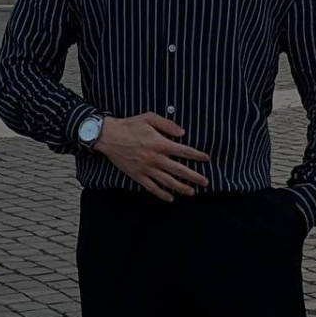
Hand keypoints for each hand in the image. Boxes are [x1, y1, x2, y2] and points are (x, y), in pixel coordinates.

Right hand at [93, 113, 210, 202]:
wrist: (109, 136)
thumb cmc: (130, 125)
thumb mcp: (149, 118)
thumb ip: (167, 125)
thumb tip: (182, 133)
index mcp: (160, 143)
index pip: (184, 151)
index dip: (197, 156)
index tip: (206, 159)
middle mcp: (156, 158)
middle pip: (180, 170)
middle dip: (194, 177)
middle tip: (206, 182)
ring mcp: (147, 169)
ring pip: (168, 182)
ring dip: (182, 188)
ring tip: (192, 192)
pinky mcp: (138, 176)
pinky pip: (152, 187)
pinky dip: (162, 194)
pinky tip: (170, 197)